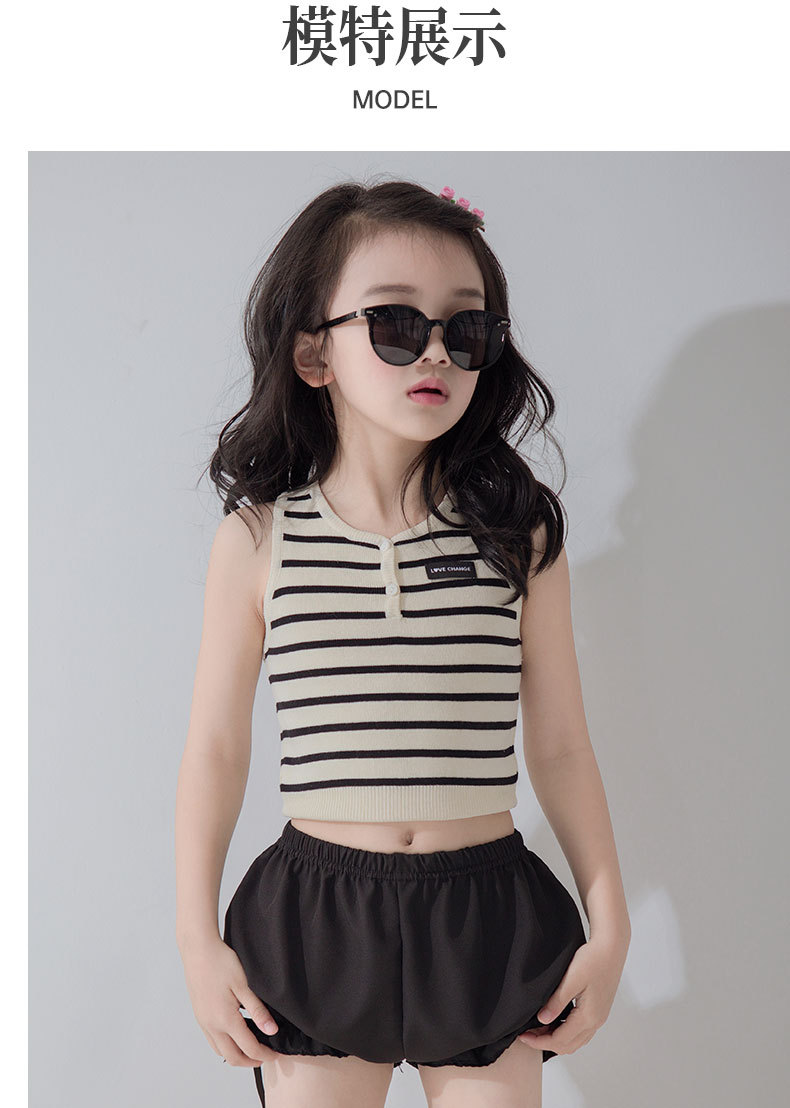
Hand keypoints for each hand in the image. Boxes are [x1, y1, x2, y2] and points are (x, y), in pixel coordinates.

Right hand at [180, 934, 278, 1066]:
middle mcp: (212, 1025)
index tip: (276, 1054)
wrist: (198, 950)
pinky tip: (234, 1035)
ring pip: (220, 1051)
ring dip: (236, 1055)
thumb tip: (271, 1031)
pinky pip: (212, 1040)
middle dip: (250, 1062)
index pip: (248, 1048)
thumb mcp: (244, 985)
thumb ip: (258, 1010)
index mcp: (225, 1019)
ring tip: (251, 1048)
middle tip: (266, 1057)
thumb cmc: (221, 963)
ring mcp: (203, 1022)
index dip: (265, 1054)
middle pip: (232, 1057)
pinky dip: (225, 1046)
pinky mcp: (199, 1015)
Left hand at [517, 932, 628, 1056]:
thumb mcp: (571, 979)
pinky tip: (554, 1021)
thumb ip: (556, 1002)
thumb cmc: (593, 959)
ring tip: (537, 1028)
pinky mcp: (599, 1010)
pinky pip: (581, 1032)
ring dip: (556, 1039)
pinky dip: (566, 1032)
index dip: (539, 1041)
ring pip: (575, 1041)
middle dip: (545, 1043)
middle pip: (568, 1045)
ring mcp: (599, 1017)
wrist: (611, 947)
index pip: (560, 1040)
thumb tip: (542, 1020)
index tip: (523, 1036)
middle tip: (527, 1034)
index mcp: (589, 1017)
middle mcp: (596, 1021)